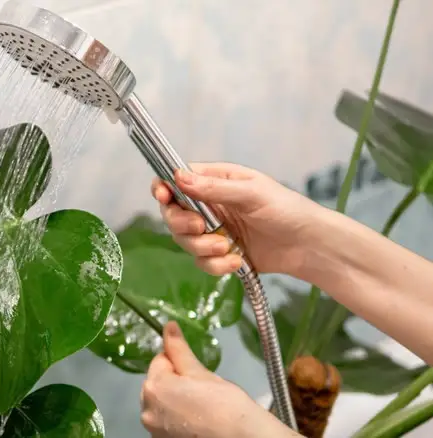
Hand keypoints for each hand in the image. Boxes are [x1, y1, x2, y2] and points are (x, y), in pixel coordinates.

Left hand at [140, 322, 299, 437]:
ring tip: (202, 407)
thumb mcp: (201, 373)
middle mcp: (147, 410)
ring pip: (161, 405)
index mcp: (154, 387)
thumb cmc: (225, 404)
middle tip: (202, 390)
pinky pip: (166, 423)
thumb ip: (179, 349)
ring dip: (175, 402)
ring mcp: (154, 430)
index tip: (197, 373)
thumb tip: (168, 325)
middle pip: (157, 384)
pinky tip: (198, 422)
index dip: (180, 363)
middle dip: (175, 383)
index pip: (160, 360)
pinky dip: (177, 420)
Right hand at [151, 163, 323, 276]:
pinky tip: (236, 262)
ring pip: (184, 241)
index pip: (176, 180)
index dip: (164, 188)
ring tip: (227, 248)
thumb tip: (179, 177)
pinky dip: (215, 265)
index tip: (164, 197)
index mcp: (215, 181)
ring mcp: (213, 231)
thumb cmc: (287, 210)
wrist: (309, 247)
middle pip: (172, 214)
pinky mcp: (220, 254)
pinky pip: (201, 262)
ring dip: (202, 248)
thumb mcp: (251, 193)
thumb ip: (214, 188)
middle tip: (200, 228)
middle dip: (182, 224)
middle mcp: (209, 205)